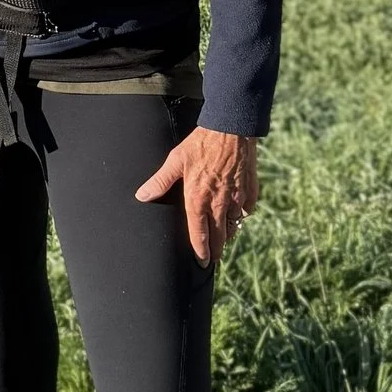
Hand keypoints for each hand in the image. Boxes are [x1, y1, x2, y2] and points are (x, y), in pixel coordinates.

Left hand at [135, 125, 259, 264]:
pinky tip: (238, 216)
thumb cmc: (201, 143)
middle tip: (212, 260)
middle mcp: (219, 204)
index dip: (200, 253)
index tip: (201, 263)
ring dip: (227, 235)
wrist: (232, 128)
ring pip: (233, 226)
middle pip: (218, 238)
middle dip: (215, 252)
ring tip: (222, 241)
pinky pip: (246, 210)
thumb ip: (160, 181)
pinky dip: (241, 216)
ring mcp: (237, 198)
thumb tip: (142, 196)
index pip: (199, 236)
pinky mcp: (250, 190)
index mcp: (198, 201)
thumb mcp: (176, 161)